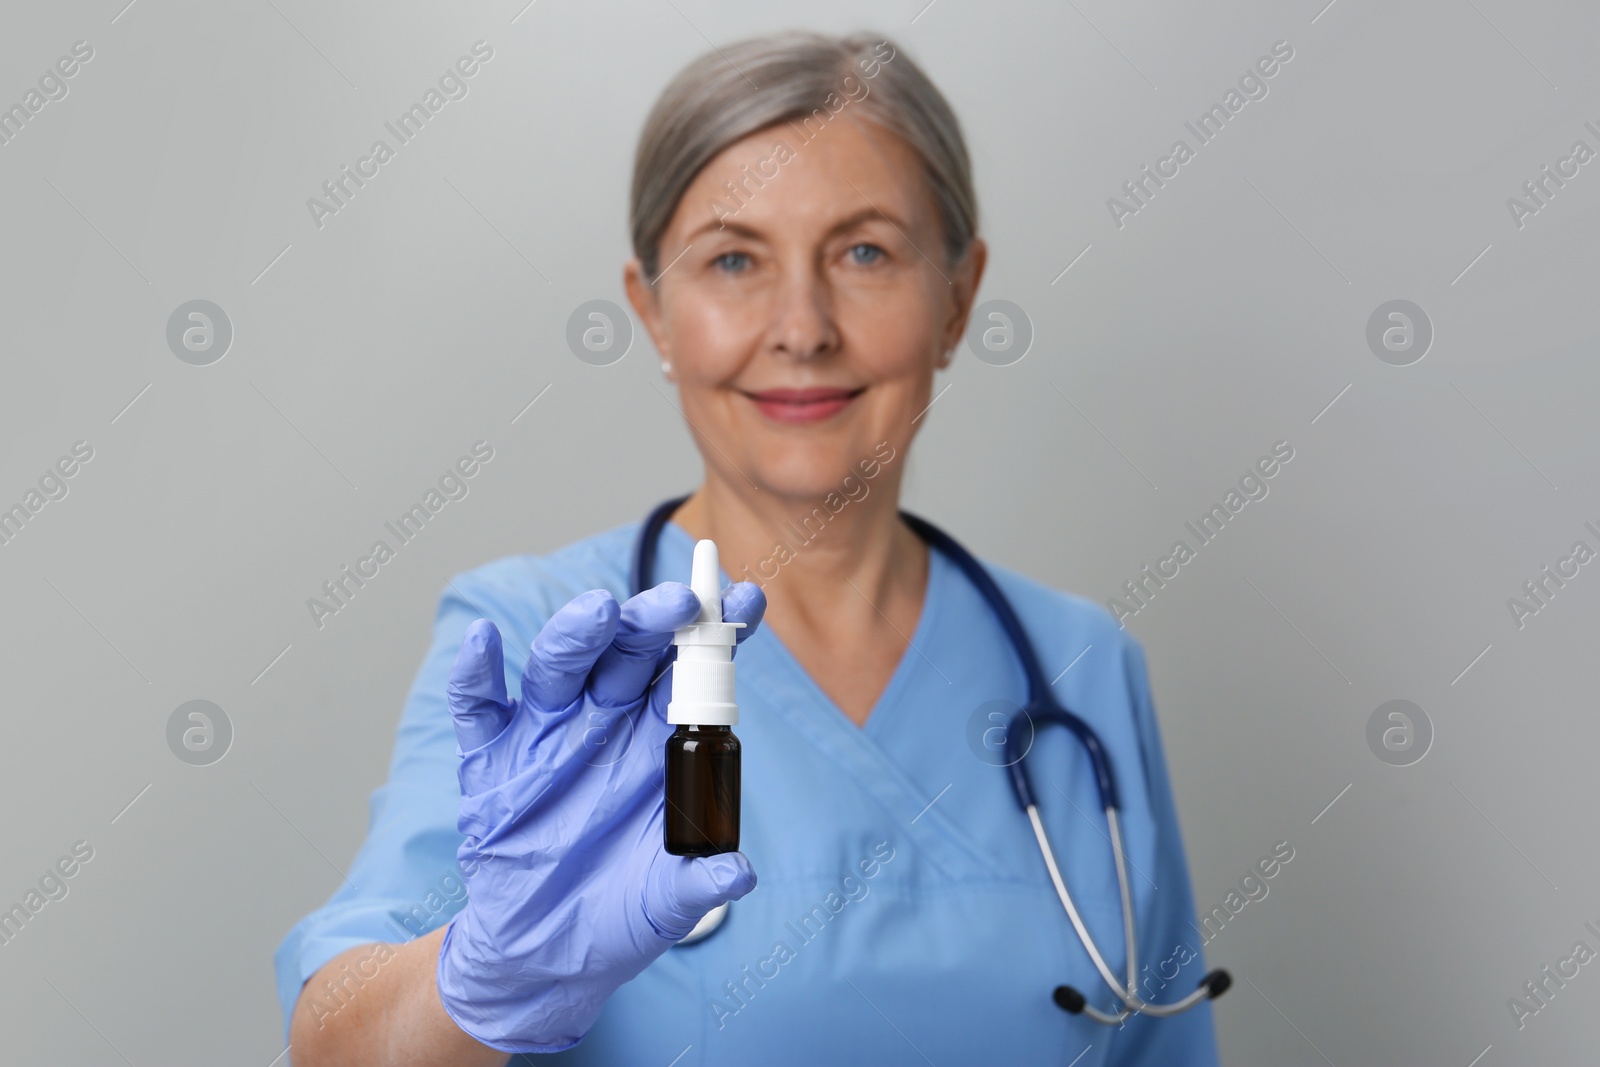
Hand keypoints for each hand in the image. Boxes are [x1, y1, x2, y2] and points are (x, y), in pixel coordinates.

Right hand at [435, 580, 765, 1053]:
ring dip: (579, 634)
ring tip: (599, 612)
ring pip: (561, 664)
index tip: (750, 600)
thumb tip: (738, 873)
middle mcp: (606, 720)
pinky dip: (476, 673)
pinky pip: (480, 706)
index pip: (694, 671)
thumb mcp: (665, 903)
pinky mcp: (491, 758)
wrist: (543, 954)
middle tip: (680, 602)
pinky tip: (482, 642)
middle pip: (630, 651)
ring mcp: (547, 733)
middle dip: (654, 621)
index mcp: (660, 738)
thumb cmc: (616, 913)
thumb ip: (698, 881)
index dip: (721, 633)